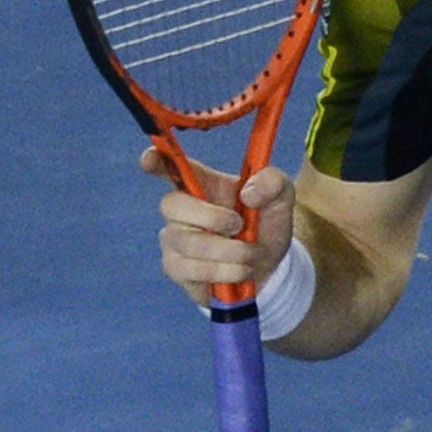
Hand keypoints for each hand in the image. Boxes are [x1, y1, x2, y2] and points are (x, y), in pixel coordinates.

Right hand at [140, 148, 295, 307]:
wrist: (271, 265)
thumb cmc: (267, 223)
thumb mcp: (282, 197)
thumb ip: (272, 183)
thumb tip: (247, 193)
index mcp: (202, 183)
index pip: (168, 165)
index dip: (155, 160)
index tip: (149, 159)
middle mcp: (181, 209)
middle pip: (172, 205)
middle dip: (212, 218)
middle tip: (240, 226)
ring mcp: (174, 239)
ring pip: (188, 243)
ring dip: (228, 252)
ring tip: (250, 255)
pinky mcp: (176, 268)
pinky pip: (190, 271)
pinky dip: (223, 273)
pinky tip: (240, 271)